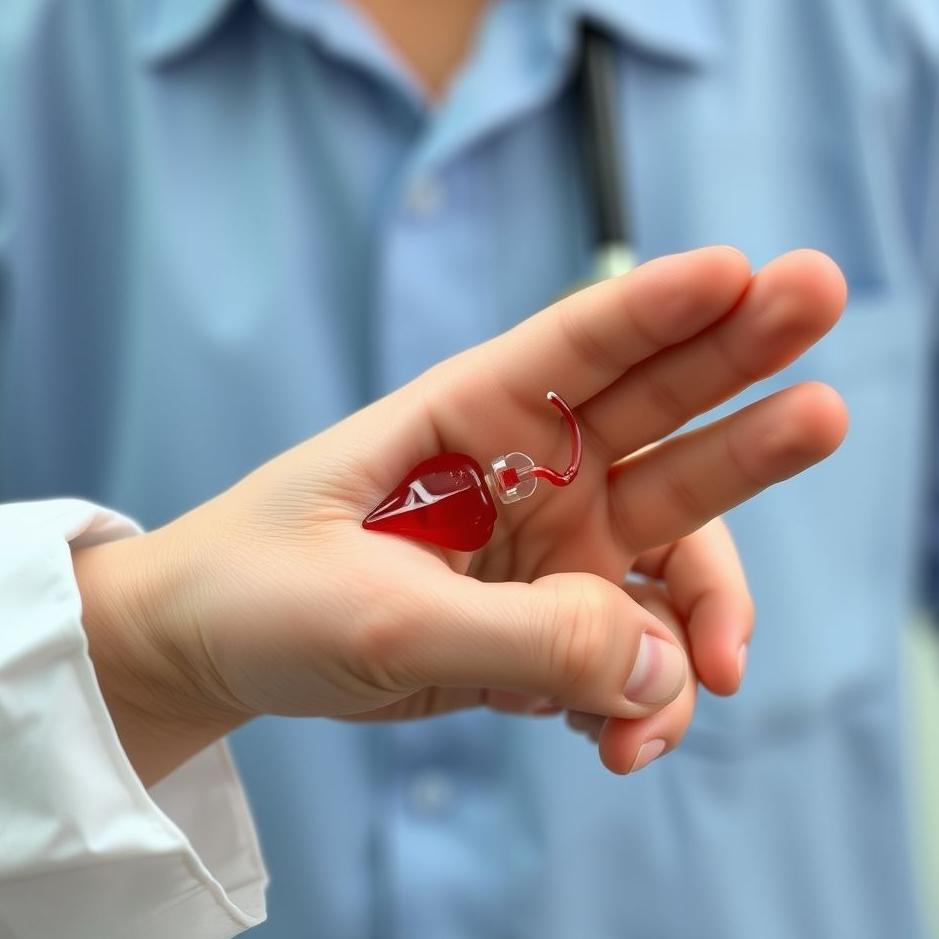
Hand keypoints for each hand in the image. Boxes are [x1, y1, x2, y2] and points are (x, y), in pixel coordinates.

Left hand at [74, 248, 847, 783]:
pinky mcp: (547, 624)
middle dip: (745, 394)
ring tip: (716, 678)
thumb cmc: (261, 592)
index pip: (585, 343)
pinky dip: (647, 698)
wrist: (215, 652)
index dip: (667, 308)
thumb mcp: (373, 614)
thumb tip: (666, 667)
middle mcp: (531, 468)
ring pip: (671, 553)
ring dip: (710, 612)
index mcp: (471, 414)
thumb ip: (523, 638)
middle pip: (661, 419)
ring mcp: (551, 547)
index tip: (746, 276)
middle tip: (826, 392)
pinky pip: (631, 652)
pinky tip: (627, 744)